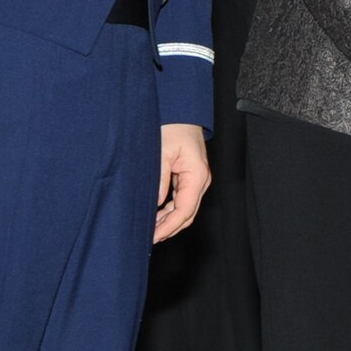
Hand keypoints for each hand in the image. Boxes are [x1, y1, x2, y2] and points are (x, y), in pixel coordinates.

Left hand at [153, 122, 211, 242]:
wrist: (181, 113)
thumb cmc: (174, 127)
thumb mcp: (162, 151)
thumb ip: (161, 178)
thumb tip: (156, 203)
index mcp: (197, 175)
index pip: (185, 210)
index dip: (170, 226)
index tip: (154, 236)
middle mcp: (201, 180)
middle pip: (188, 214)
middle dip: (169, 228)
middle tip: (149, 238)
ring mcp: (197, 179)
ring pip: (185, 209)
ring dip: (169, 221)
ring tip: (150, 229)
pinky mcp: (190, 177)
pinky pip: (182, 200)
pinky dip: (170, 211)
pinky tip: (157, 215)